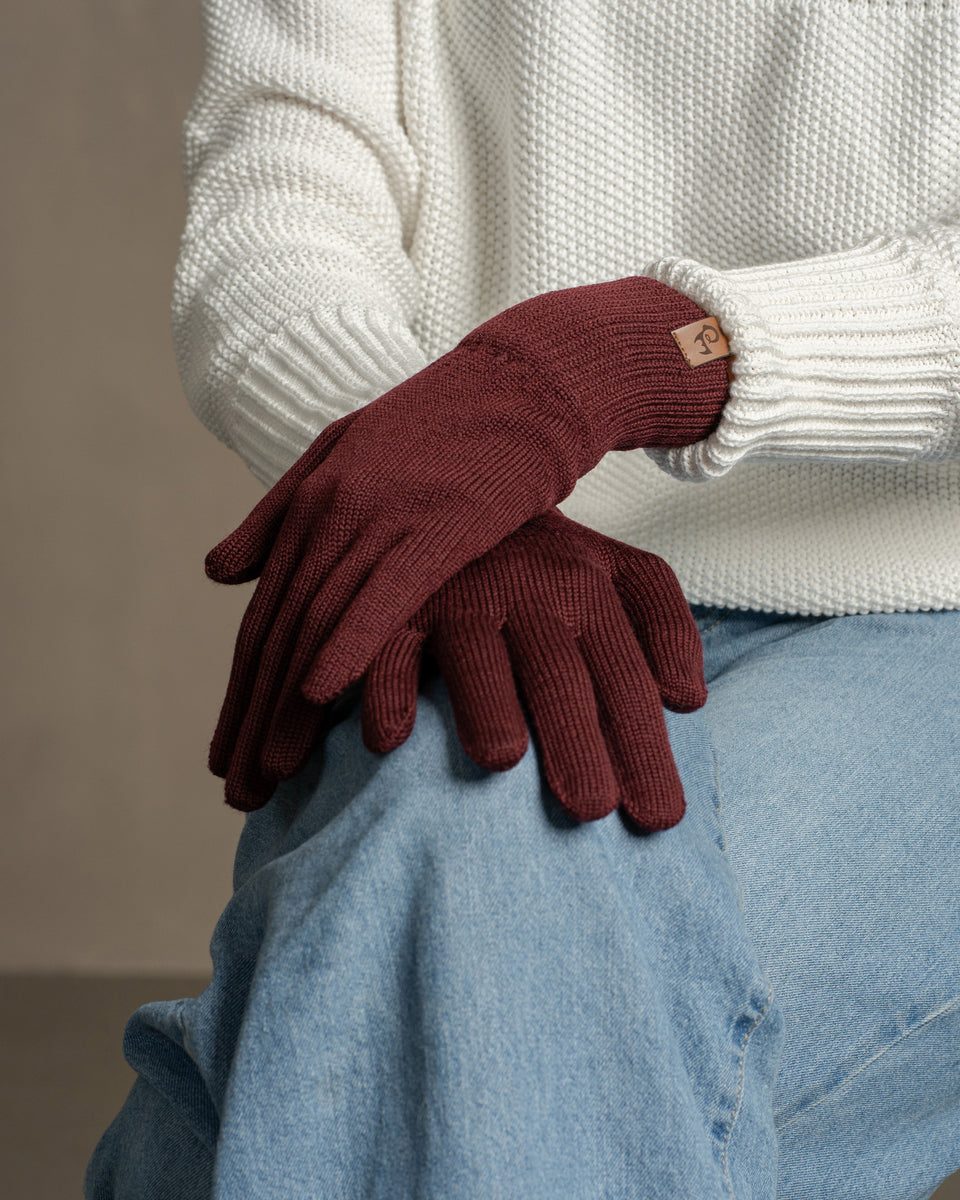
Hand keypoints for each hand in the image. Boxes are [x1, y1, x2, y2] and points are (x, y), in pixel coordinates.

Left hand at [205, 278, 726, 806]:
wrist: (526, 381)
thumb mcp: (351, 466)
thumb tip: (217, 571)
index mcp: (309, 505)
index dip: (243, 694)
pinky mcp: (433, 522)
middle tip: (235, 792)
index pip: (265, 619)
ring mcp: (378, 515)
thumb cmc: (452, 434)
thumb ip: (279, 516)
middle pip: (278, 634)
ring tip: (270, 776)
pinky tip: (322, 695)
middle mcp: (328, 512)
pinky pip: (380, 595)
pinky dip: (346, 644)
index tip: (229, 755)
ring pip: (316, 626)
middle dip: (252, 719)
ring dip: (288, 707)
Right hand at [361, 508, 706, 829]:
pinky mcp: (400, 605)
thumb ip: (661, 624)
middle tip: (592, 809)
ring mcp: (461, 594)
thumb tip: (688, 697)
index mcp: (588, 587)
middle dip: (578, 740)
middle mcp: (529, 589)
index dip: (644, 742)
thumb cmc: (545, 558)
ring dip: (487, 704)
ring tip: (502, 762)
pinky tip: (390, 739)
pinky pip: (388, 648)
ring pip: (476, 653)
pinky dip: (389, 689)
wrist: (459, 493)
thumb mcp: (614, 571)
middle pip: (559, 672)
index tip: (658, 816)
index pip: (625, 673)